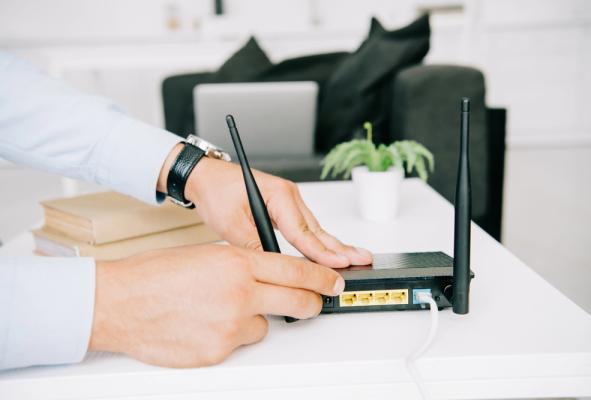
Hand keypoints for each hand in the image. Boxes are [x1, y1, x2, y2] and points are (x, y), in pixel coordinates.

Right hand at [89, 244, 343, 366]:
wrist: (119, 302)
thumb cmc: (154, 275)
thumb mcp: (207, 254)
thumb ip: (243, 264)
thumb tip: (267, 275)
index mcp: (238, 262)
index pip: (296, 270)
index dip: (321, 277)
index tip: (333, 282)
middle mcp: (240, 293)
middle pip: (297, 301)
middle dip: (309, 302)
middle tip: (312, 302)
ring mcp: (230, 326)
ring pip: (264, 326)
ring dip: (252, 320)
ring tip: (218, 311)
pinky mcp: (219, 351)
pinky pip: (239, 343)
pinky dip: (228, 336)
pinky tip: (203, 325)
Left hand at [173, 155, 371, 267]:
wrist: (206, 177)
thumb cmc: (216, 191)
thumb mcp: (230, 224)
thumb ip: (255, 246)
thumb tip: (273, 267)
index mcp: (278, 194)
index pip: (303, 230)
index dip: (321, 251)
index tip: (338, 264)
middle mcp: (289, 195)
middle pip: (316, 229)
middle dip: (340, 247)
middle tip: (362, 259)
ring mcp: (289, 200)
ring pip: (314, 228)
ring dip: (332, 245)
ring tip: (354, 258)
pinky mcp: (285, 207)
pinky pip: (306, 227)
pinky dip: (318, 241)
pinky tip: (330, 251)